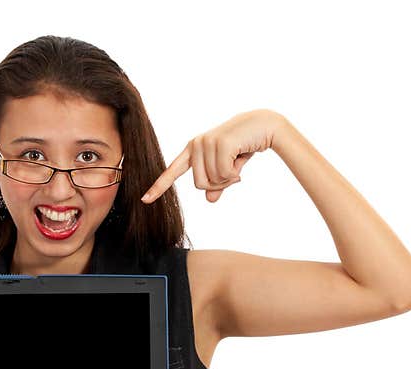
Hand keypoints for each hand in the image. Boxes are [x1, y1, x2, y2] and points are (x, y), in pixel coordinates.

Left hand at [141, 109, 282, 203]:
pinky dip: (235, 174)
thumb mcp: (229, 168)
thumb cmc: (244, 146)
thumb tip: (209, 199)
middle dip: (219, 184)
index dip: (158, 186)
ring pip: (212, 180)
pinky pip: (224, 174)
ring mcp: (206, 142)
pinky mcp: (219, 143)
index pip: (172, 171)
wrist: (265, 126)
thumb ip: (217, 183)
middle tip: (233, 171)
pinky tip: (242, 158)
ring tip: (238, 161)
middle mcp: (196, 145)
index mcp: (193, 150)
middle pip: (199, 185)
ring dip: (229, 179)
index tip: (145, 200)